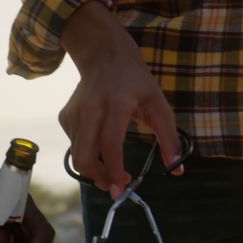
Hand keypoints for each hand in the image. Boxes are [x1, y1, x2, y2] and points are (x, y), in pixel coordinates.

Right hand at [60, 2, 181, 199]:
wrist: (104, 56)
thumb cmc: (137, 82)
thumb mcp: (160, 105)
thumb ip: (170, 138)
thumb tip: (177, 169)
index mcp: (115, 104)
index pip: (109, 144)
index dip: (114, 169)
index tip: (123, 186)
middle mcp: (90, 110)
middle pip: (85, 156)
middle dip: (100, 178)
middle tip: (117, 187)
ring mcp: (74, 113)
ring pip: (77, 155)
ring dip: (95, 171)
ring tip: (114, 173)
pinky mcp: (65, 117)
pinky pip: (75, 145)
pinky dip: (88, 156)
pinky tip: (103, 152)